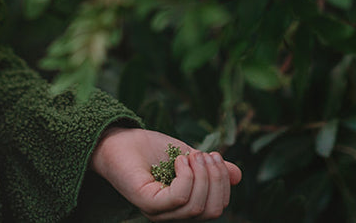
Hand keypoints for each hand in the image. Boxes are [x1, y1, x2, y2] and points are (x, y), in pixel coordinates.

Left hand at [90, 127, 241, 219]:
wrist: (118, 140)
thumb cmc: (151, 149)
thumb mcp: (189, 157)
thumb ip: (210, 168)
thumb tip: (237, 175)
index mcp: (185, 207)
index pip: (217, 207)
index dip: (223, 182)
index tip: (215, 156)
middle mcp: (173, 215)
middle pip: (211, 210)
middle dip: (215, 179)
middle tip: (205, 155)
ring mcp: (159, 212)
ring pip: (196, 206)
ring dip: (201, 175)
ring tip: (190, 155)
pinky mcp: (147, 203)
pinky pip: (178, 198)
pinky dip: (185, 177)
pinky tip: (178, 160)